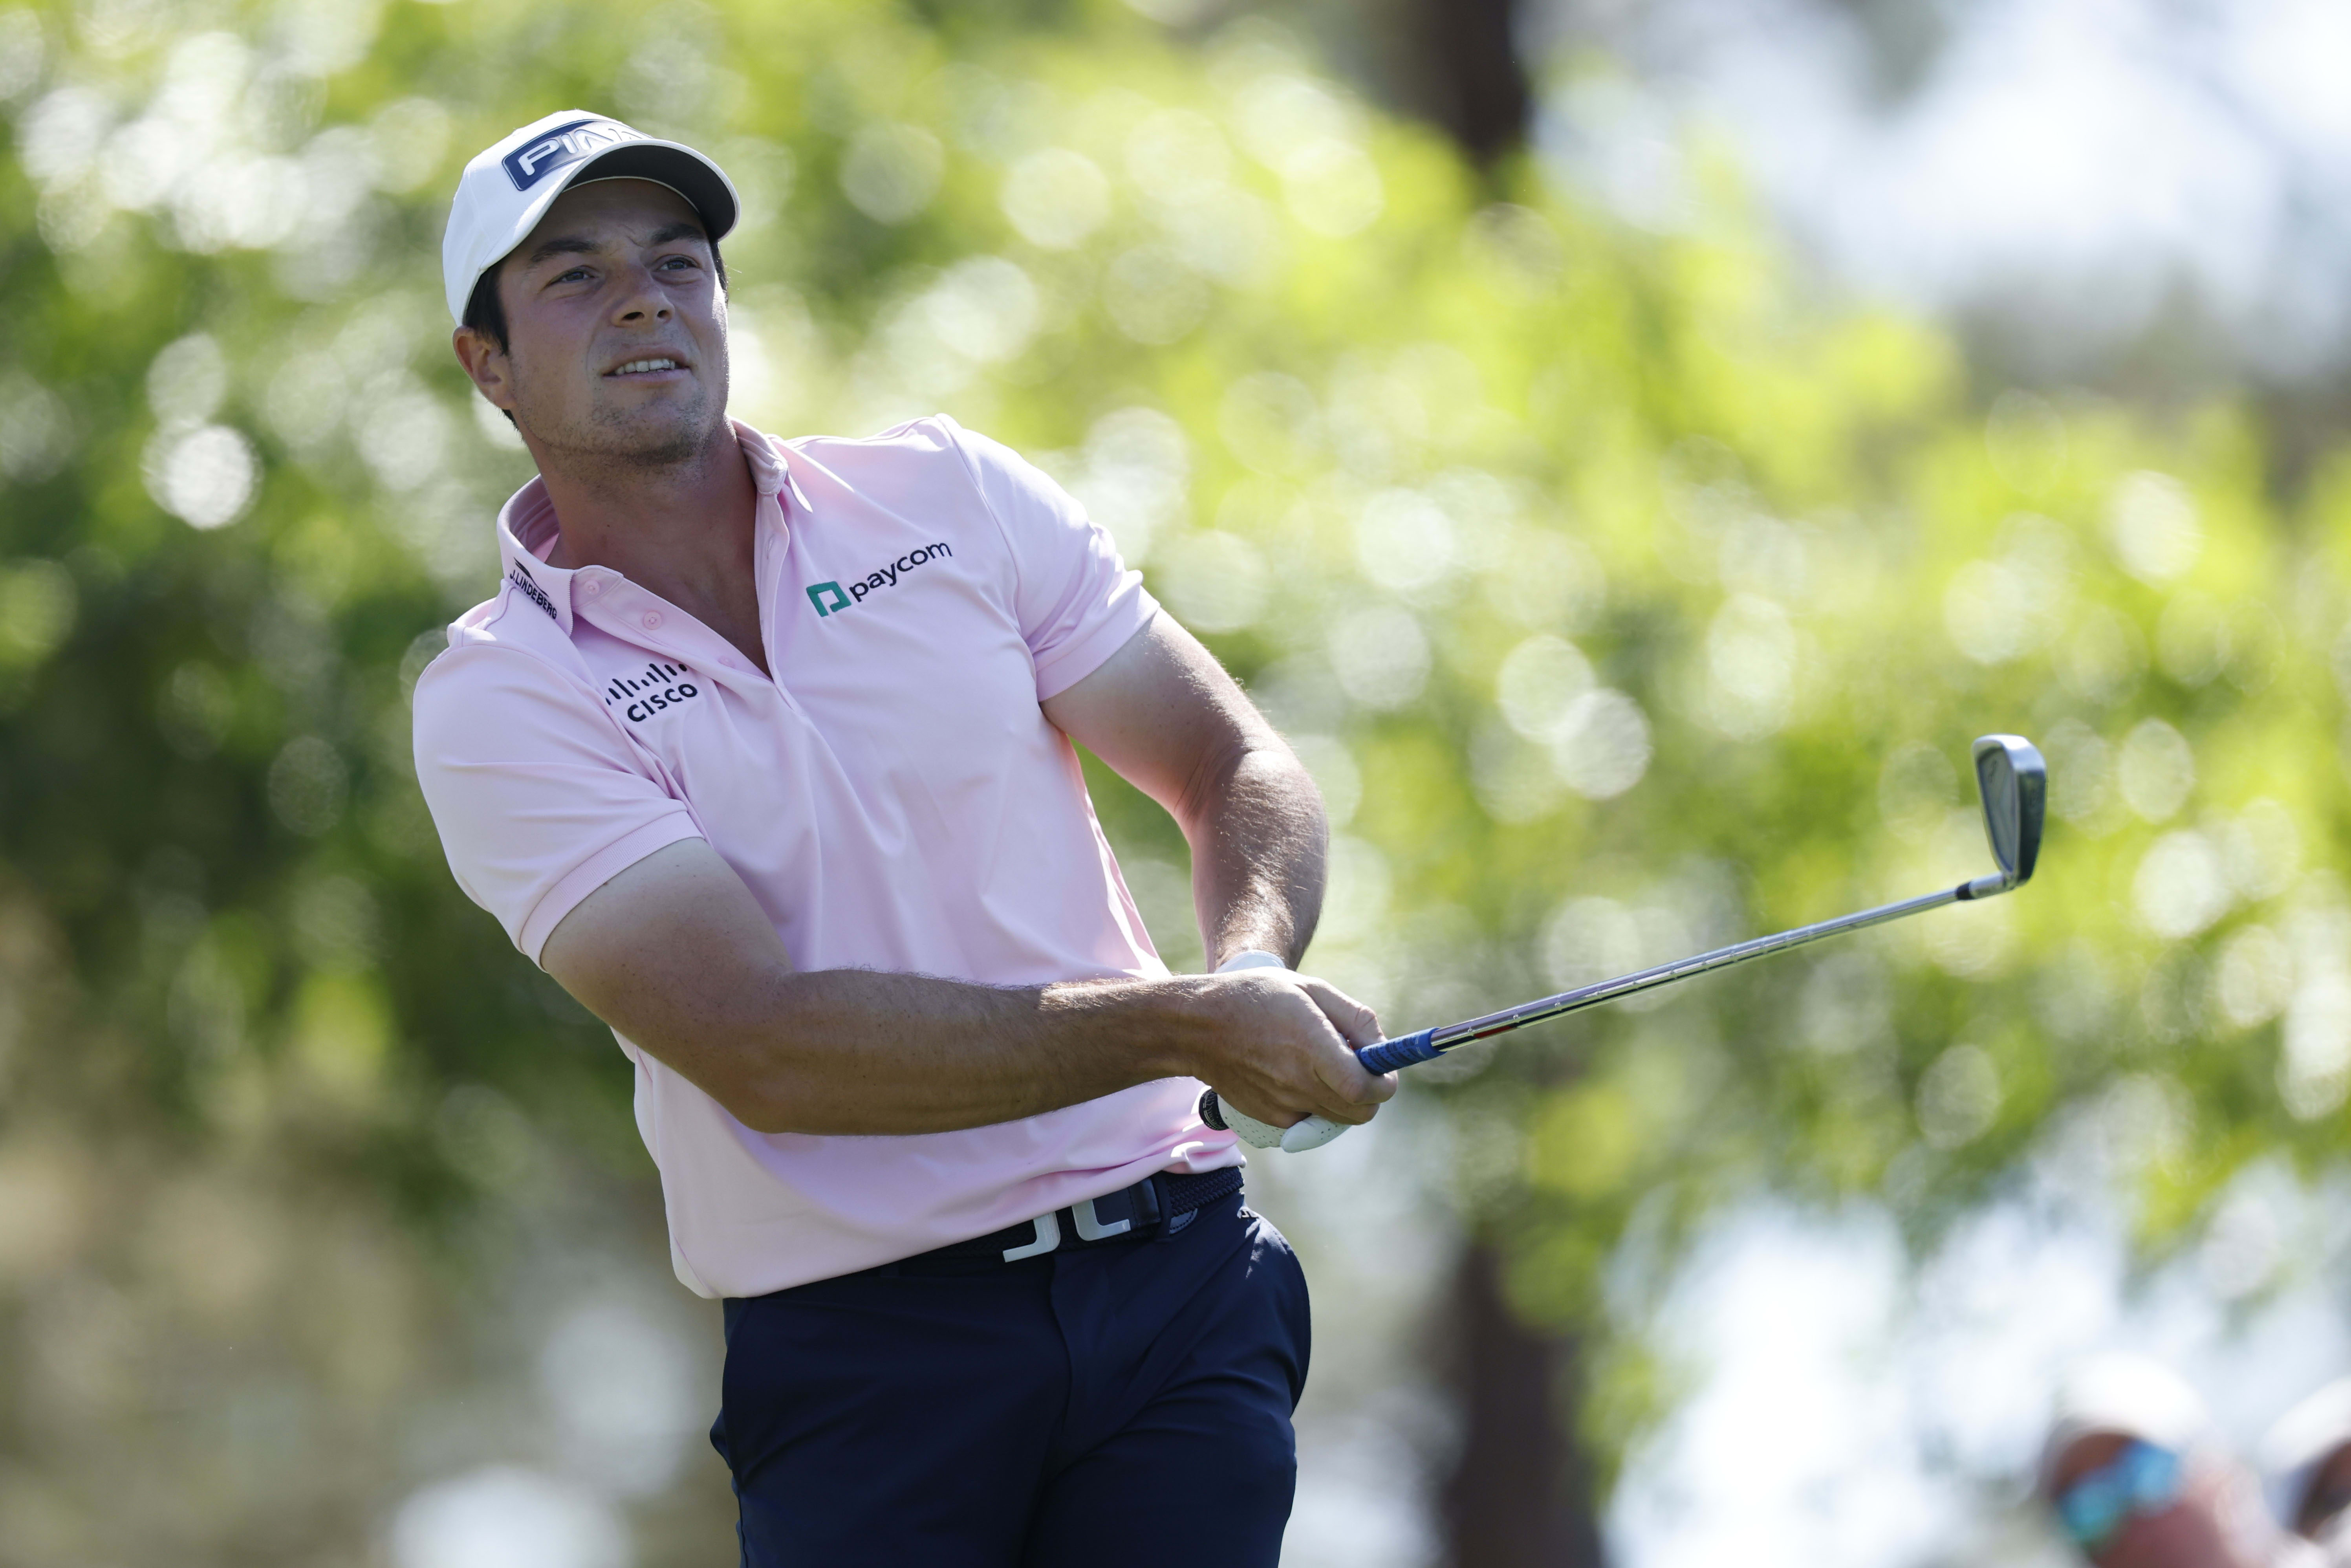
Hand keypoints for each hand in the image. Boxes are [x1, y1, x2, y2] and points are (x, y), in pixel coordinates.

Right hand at [1187, 968, 1395, 1131]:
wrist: (1197, 1027)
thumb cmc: (1256, 998)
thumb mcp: (1309, 988)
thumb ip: (1354, 1018)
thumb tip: (1382, 1047)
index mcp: (1310, 1045)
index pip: (1364, 1088)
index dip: (1384, 1084)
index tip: (1383, 1070)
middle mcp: (1297, 1082)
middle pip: (1359, 1112)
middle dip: (1369, 1094)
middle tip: (1357, 1068)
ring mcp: (1282, 1105)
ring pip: (1336, 1119)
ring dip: (1343, 1099)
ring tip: (1322, 1066)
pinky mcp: (1270, 1119)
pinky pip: (1310, 1120)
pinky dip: (1315, 1104)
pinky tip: (1295, 1075)